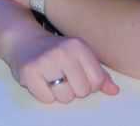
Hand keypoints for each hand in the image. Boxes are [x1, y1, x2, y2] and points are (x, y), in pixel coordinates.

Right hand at [4, 29, 119, 103]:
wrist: (24, 40)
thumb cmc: (56, 51)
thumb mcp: (80, 55)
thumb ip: (99, 73)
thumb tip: (114, 91)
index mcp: (79, 46)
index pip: (97, 81)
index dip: (89, 84)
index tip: (78, 76)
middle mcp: (63, 52)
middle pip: (82, 92)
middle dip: (73, 89)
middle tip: (62, 77)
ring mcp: (45, 61)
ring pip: (65, 98)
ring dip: (59, 93)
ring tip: (52, 79)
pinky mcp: (30, 72)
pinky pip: (47, 99)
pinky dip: (44, 94)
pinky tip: (41, 80)